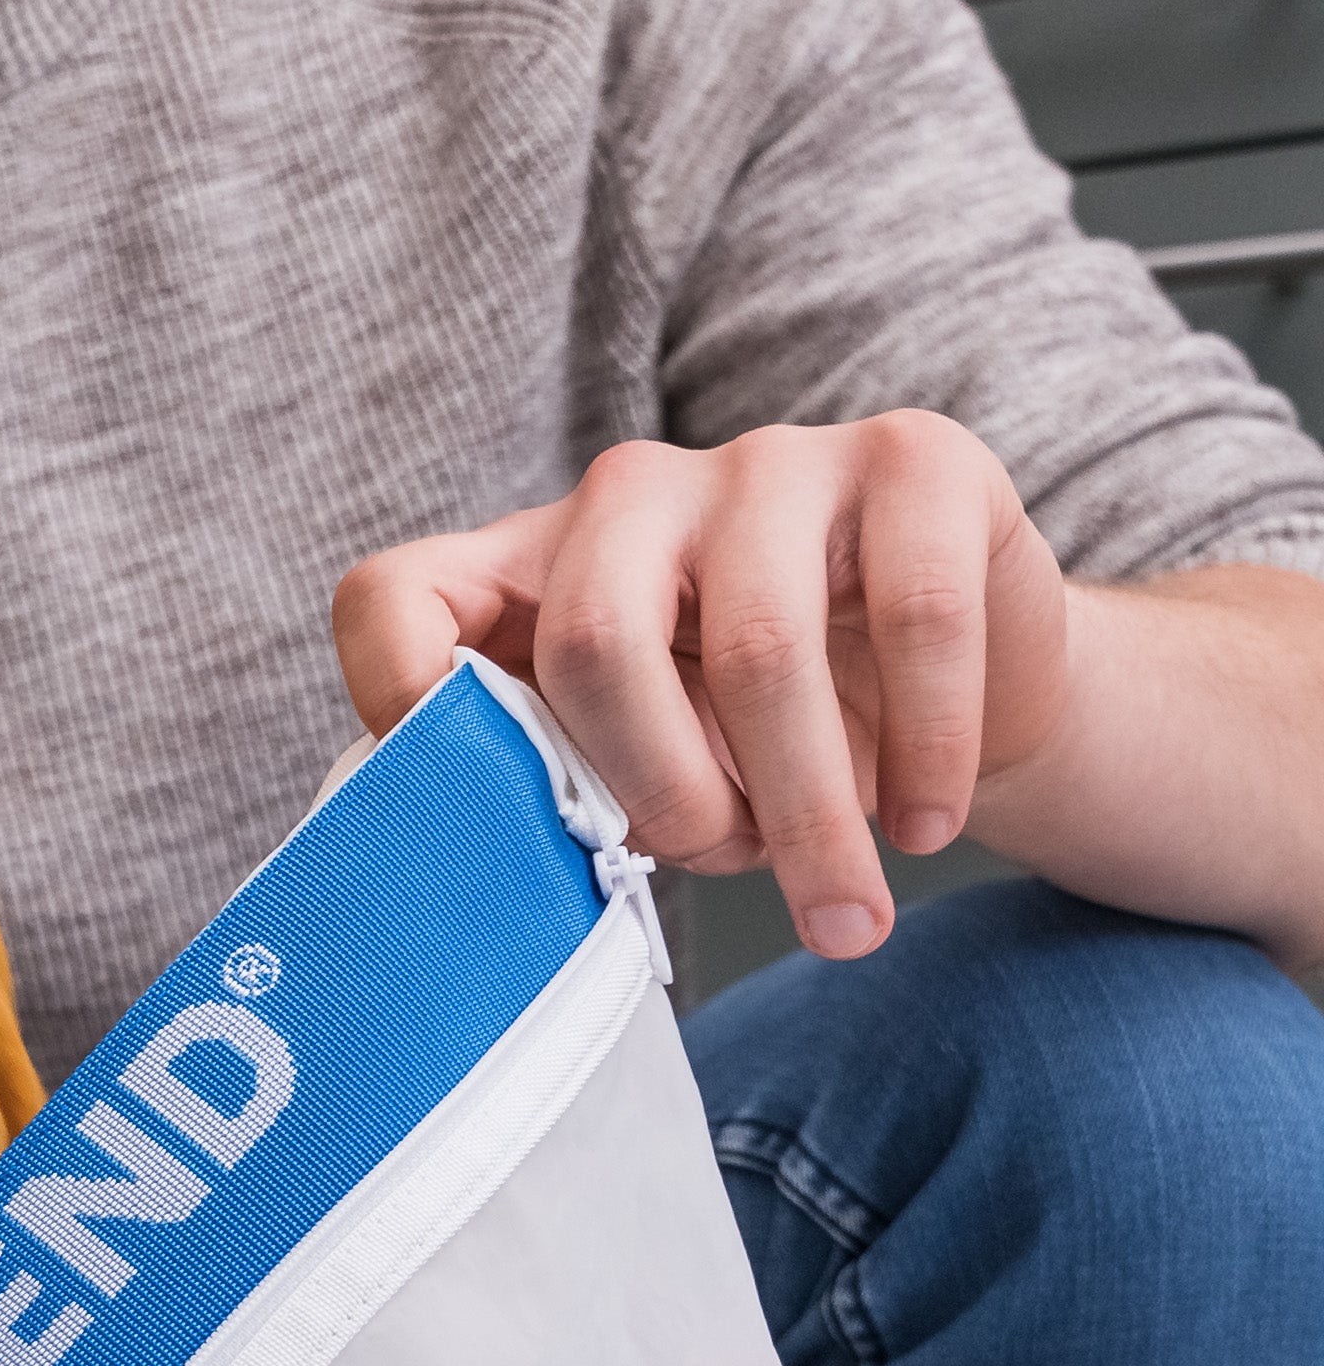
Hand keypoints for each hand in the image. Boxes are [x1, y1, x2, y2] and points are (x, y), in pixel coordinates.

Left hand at [332, 415, 1071, 957]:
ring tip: (846, 907)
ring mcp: (772, 462)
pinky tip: (926, 824)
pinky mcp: (914, 458)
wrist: (968, 693)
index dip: (399, 697)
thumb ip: (579, 793)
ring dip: (808, 813)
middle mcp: (632, 495)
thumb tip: (526, 884)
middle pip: (595, 639)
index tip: (460, 808)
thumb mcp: (660, 774)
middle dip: (665, 793)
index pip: (396, 598)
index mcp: (532, 571)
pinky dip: (925, 752)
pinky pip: (913, 618)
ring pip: (760, 647)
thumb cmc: (779, 749)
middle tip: (729, 865)